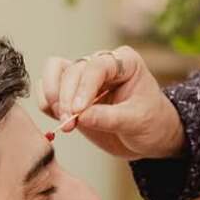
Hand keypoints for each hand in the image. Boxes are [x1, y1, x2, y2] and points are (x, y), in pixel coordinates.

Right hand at [39, 46, 185, 160]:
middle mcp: (101, 64)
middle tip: (69, 123)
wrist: (150, 137)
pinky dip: (47, 103)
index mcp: (124, 62)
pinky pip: (49, 90)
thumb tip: (80, 116)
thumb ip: (109, 118)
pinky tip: (58, 120)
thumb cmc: (151, 123)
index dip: (84, 87)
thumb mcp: (137, 122)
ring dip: (53, 97)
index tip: (78, 110)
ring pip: (55, 73)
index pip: (97, 66)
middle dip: (66, 97)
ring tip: (64, 122)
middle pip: (72, 70)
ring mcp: (84, 78)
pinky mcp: (71, 94)